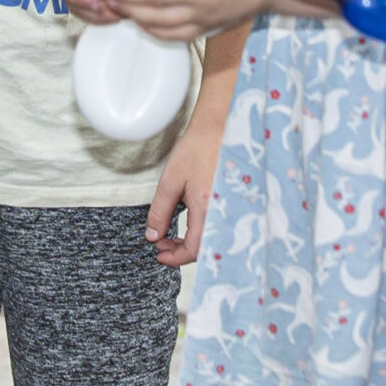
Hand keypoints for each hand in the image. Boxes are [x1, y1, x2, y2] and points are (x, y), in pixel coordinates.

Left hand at [145, 109, 220, 265]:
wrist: (219, 128)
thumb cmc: (197, 149)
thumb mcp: (170, 180)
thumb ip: (160, 210)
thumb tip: (153, 235)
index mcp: (207, 208)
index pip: (193, 249)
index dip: (175, 257)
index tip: (160, 254)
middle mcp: (222, 212)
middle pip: (204, 248)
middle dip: (180, 251)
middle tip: (161, 243)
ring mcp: (230, 209)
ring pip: (211, 239)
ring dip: (190, 241)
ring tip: (171, 234)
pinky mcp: (232, 203)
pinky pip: (217, 227)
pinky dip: (201, 231)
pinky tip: (189, 223)